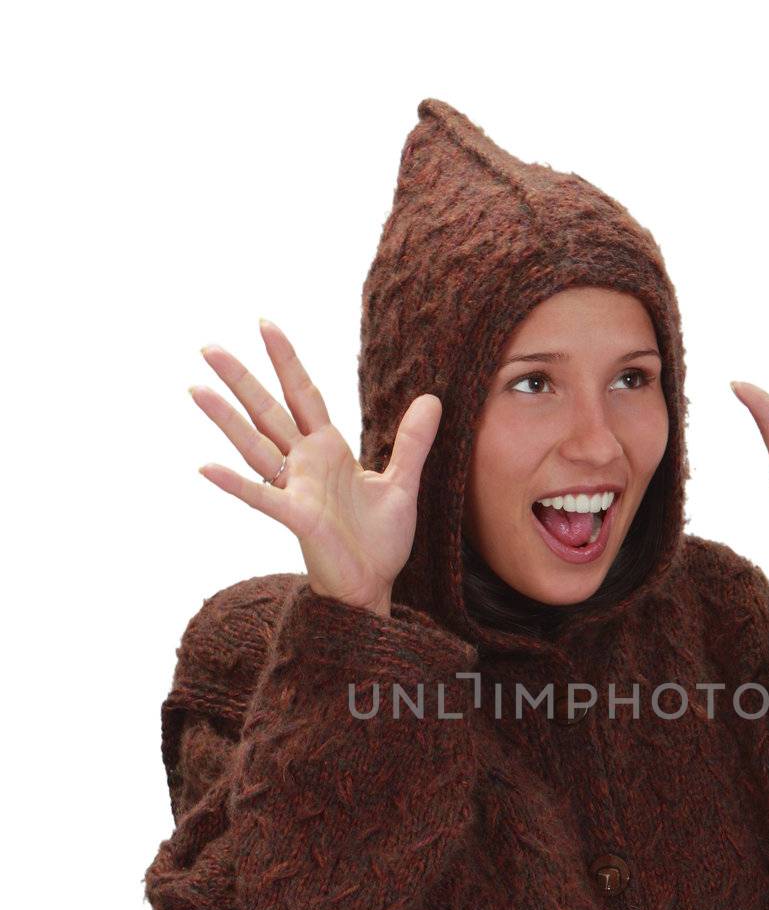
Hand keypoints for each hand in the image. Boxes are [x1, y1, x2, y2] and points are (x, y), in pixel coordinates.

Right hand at [191, 319, 441, 615]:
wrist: (373, 585)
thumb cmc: (380, 540)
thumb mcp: (403, 483)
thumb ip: (413, 441)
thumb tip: (431, 399)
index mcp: (328, 450)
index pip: (303, 395)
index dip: (286, 361)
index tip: (265, 324)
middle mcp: (305, 464)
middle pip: (268, 411)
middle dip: (242, 379)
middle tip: (209, 347)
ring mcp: (296, 489)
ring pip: (255, 445)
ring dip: (226, 419)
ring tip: (196, 390)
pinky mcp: (296, 517)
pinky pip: (261, 497)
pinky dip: (236, 483)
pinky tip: (207, 467)